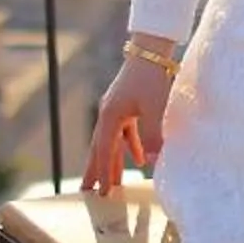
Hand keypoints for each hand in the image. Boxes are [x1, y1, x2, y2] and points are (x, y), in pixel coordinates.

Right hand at [82, 39, 175, 195]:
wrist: (152, 49)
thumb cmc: (152, 77)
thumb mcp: (154, 108)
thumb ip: (152, 135)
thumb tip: (152, 161)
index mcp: (110, 115)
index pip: (104, 151)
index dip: (103, 173)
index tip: (101, 193)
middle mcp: (109, 113)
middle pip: (100, 148)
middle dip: (96, 170)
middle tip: (89, 192)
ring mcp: (118, 108)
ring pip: (112, 141)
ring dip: (113, 161)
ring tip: (114, 183)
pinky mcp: (129, 104)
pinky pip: (125, 131)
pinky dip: (130, 146)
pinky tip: (140, 159)